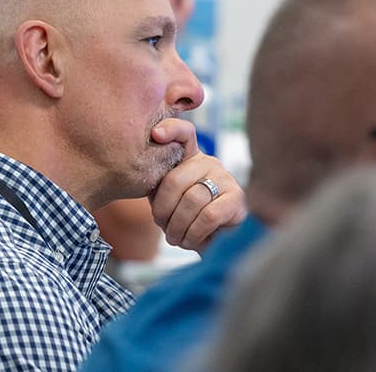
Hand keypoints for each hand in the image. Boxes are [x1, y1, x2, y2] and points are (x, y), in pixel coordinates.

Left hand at [148, 118, 246, 251]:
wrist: (213, 245)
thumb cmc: (183, 218)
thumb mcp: (164, 198)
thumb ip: (155, 183)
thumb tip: (138, 169)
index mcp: (188, 157)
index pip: (183, 132)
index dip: (171, 129)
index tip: (155, 134)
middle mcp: (208, 162)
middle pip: (175, 179)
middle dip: (163, 210)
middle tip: (162, 226)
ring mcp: (225, 177)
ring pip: (192, 200)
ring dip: (178, 226)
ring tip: (175, 237)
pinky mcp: (237, 198)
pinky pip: (209, 215)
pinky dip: (194, 233)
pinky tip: (191, 241)